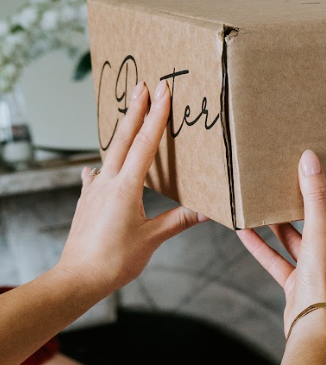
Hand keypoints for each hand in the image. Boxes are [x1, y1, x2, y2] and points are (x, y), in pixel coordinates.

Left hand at [57, 81, 205, 296]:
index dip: (155, 117)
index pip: (145, 144)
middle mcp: (106, 182)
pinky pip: (97, 175)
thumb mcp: (153, 238)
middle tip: (143, 87)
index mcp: (125, 187)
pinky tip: (96, 168)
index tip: (162, 93)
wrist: (78, 278)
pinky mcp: (86, 202)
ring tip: (128, 117)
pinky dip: (103, 166)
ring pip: (109, 154)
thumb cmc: (114, 261)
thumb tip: (208, 210)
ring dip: (121, 133)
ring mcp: (93, 190)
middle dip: (135, 111)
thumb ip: (179, 220)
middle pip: (122, 139)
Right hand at [237, 150, 325, 335]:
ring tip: (267, 199)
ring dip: (283, 223)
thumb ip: (315, 198)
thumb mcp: (320, 233)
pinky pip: (278, 260)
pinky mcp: (298, 283)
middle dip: (316, 204)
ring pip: (299, 240)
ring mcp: (317, 269)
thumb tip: (311, 160)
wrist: (313, 327)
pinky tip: (244, 231)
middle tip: (307, 178)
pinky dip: (262, 246)